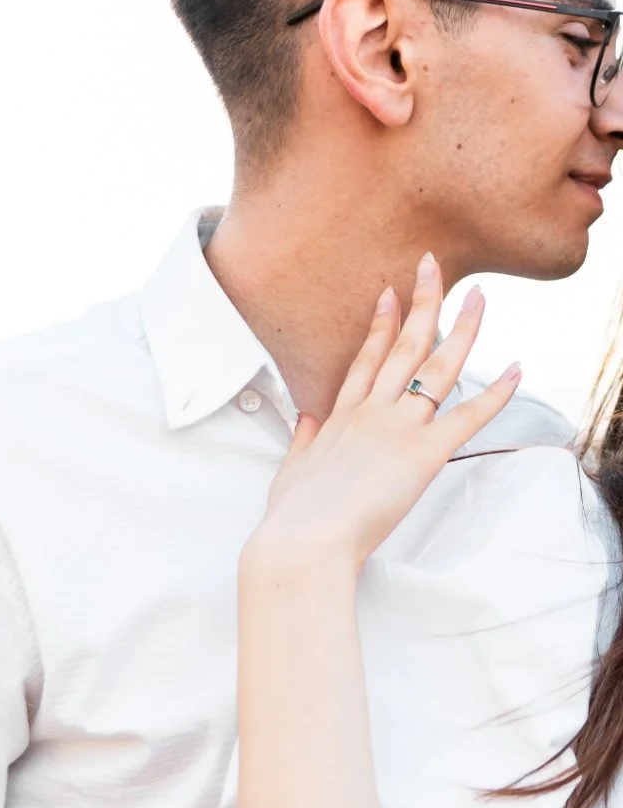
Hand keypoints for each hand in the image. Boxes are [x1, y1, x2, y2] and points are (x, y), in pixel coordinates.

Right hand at [241, 252, 521, 576]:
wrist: (304, 539)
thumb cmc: (294, 514)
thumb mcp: (293, 468)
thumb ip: (304, 438)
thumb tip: (307, 418)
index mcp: (340, 415)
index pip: (367, 358)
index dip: (382, 324)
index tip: (392, 294)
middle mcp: (371, 411)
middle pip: (405, 345)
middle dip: (423, 302)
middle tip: (434, 267)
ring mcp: (397, 427)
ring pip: (438, 367)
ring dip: (463, 329)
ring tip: (479, 299)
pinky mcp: (422, 453)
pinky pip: (468, 417)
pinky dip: (496, 393)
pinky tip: (515, 370)